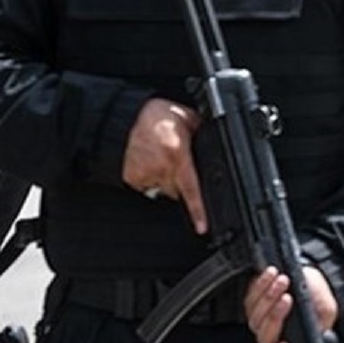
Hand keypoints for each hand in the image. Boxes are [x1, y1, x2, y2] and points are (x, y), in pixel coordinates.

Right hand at [121, 98, 205, 232]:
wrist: (126, 116)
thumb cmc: (158, 116)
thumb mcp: (189, 119)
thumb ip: (202, 136)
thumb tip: (216, 147)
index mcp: (177, 153)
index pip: (191, 187)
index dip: (198, 209)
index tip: (202, 227)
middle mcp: (160, 167)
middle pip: (178, 190)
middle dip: (182, 181)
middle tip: (177, 161)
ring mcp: (144, 174)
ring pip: (164, 190)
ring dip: (167, 180)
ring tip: (163, 158)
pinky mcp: (132, 178)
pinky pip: (148, 187)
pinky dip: (152, 178)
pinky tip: (151, 162)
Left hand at [244, 265, 338, 342]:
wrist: (311, 279)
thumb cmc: (319, 299)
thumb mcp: (327, 312)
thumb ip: (322, 325)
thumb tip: (318, 333)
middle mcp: (273, 339)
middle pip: (265, 337)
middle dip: (275, 316)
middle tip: (288, 298)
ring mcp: (261, 323)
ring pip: (256, 317)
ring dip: (268, 297)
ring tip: (283, 281)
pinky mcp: (253, 304)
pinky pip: (251, 298)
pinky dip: (261, 285)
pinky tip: (272, 274)